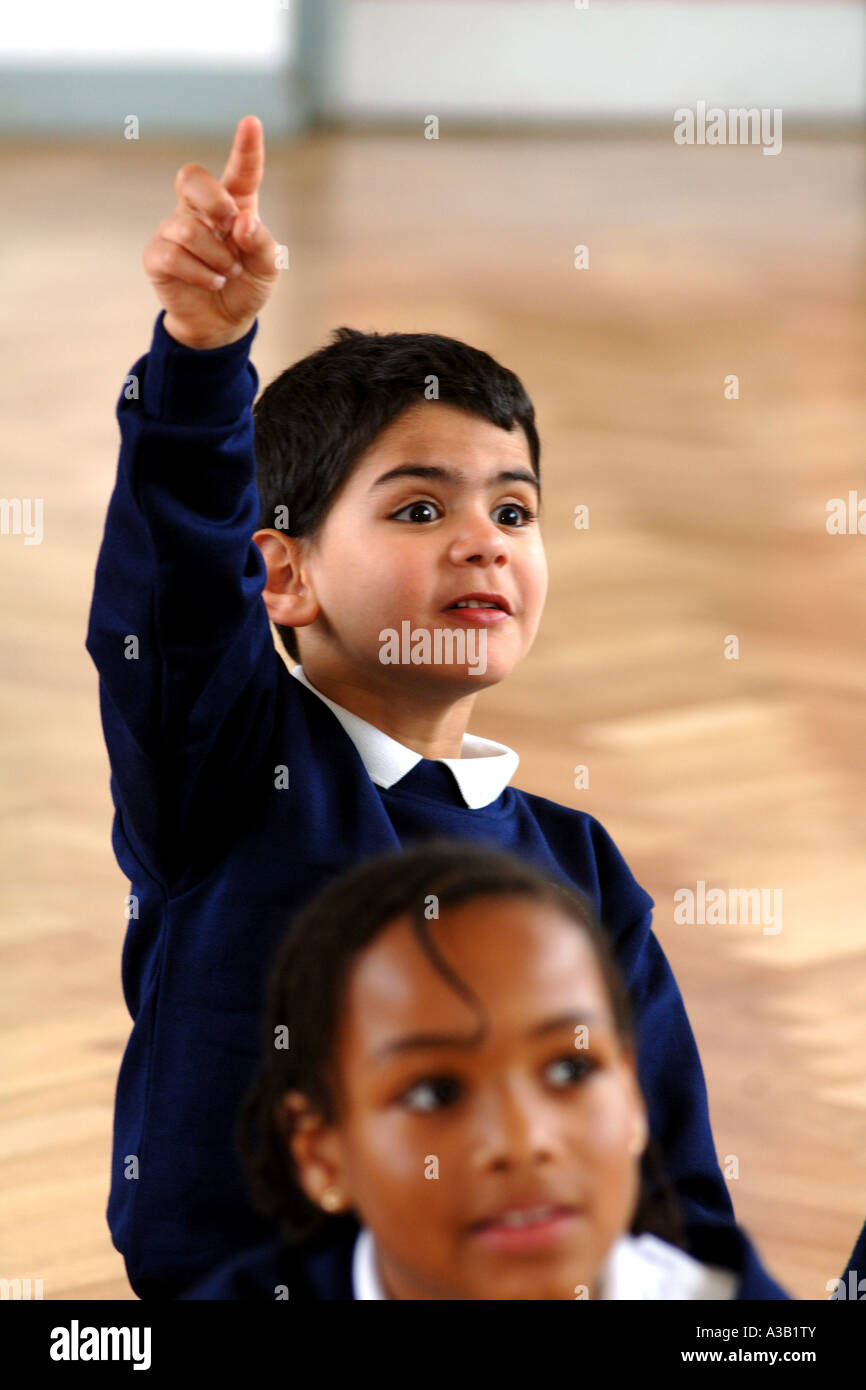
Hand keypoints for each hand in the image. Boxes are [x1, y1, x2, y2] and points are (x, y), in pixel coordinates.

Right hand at [143, 114, 279, 349]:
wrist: (222, 323)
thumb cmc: (246, 286)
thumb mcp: (267, 269)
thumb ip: (263, 243)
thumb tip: (241, 224)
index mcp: (234, 205)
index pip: (239, 171)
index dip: (245, 147)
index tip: (251, 122)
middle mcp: (200, 211)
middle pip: (191, 178)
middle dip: (213, 200)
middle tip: (232, 227)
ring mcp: (174, 231)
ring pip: (187, 228)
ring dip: (216, 256)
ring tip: (228, 273)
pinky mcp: (158, 256)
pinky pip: (172, 255)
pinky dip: (200, 273)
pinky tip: (214, 282)